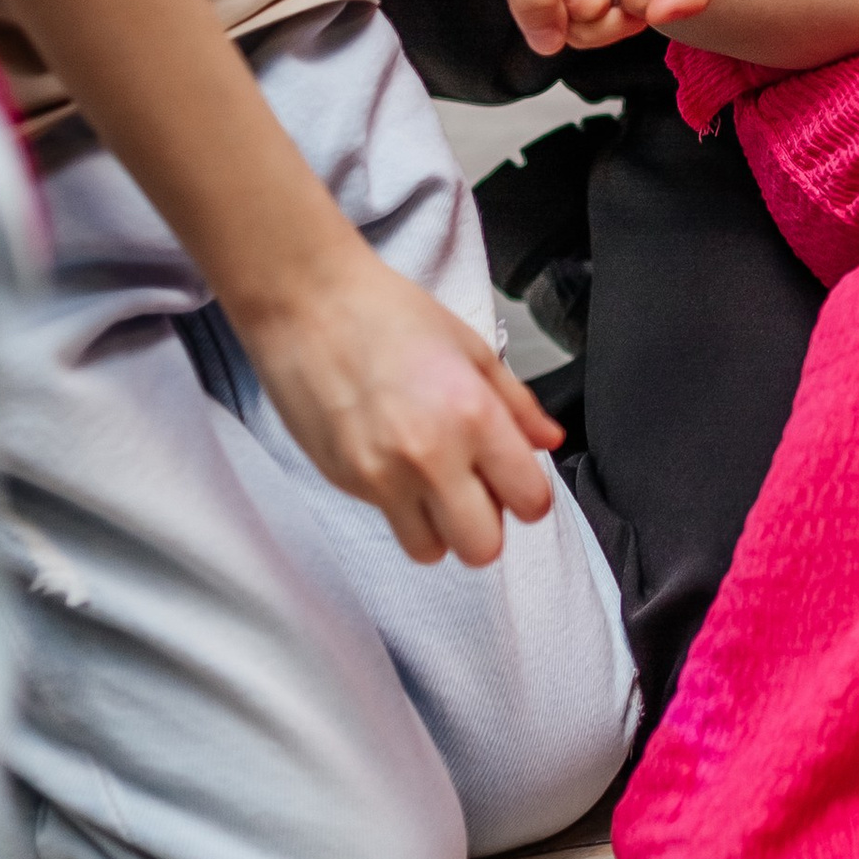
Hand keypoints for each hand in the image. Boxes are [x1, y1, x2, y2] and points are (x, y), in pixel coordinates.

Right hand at [239, 245, 564, 566]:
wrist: (308, 307)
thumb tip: (550, 441)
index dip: (530, 496)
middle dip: (488, 526)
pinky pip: (389, 522)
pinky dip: (401, 506)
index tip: (519, 482)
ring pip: (431, 551)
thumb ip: (517, 404)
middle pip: (483, 548)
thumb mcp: (470, 347)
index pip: (529, 501)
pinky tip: (395, 460)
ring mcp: (383, 477)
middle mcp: (430, 456)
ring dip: (442, 527)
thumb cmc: (386, 314)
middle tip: (479, 490)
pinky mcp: (346, 484)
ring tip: (435, 484)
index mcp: (473, 414)